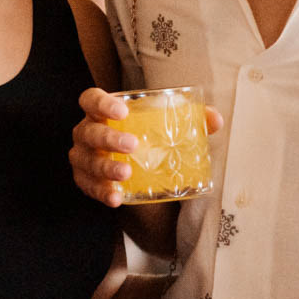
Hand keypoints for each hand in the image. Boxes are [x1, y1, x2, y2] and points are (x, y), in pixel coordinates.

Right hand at [69, 87, 225, 207]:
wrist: (131, 165)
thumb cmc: (144, 137)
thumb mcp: (164, 126)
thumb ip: (190, 119)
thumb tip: (215, 119)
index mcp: (102, 112)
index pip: (91, 100)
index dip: (102, 103)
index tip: (122, 112)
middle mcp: (87, 132)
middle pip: (89, 131)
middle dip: (109, 138)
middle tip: (133, 145)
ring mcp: (83, 157)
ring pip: (86, 161)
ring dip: (105, 167)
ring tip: (126, 173)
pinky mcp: (85, 181)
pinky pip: (89, 187)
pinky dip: (102, 192)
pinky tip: (116, 198)